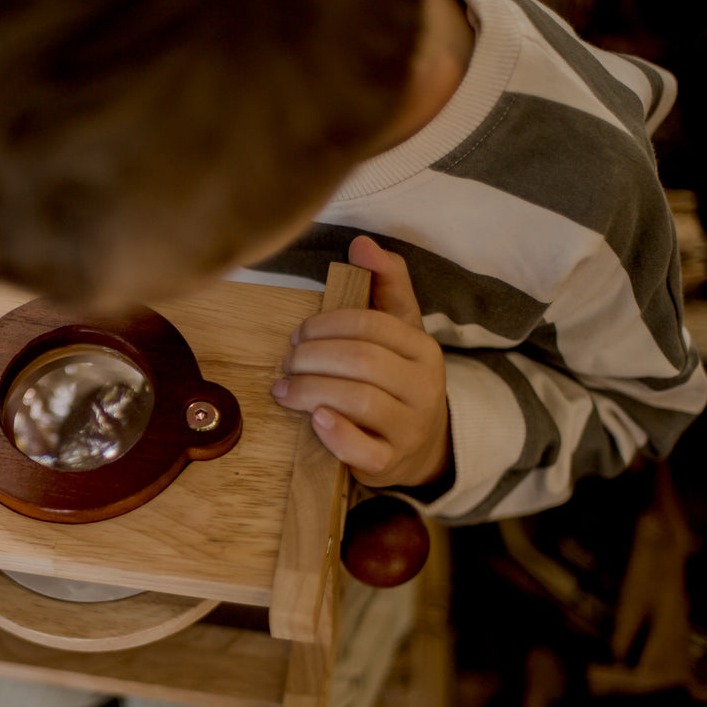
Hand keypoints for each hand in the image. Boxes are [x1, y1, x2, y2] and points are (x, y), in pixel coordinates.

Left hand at [271, 236, 451, 488]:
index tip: (298, 334)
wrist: (422, 446)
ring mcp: (409, 427)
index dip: (325, 324)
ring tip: (283, 389)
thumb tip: (361, 243)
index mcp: (422, 349)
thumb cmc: (397, 380)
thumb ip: (386, 284)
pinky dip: (335, 433)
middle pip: (361, 361)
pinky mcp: (390, 463)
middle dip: (312, 357)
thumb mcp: (399, 331)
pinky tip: (314, 419)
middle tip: (286, 362)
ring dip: (310, 390)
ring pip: (359, 400)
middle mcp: (423, 387)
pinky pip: (364, 450)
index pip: (371, 324)